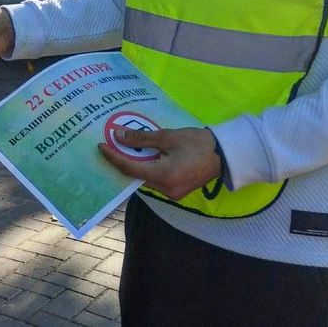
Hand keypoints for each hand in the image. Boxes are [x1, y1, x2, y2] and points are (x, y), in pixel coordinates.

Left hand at [98, 126, 221, 199]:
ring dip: (136, 164)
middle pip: (136, 176)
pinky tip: (143, 155)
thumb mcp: (168, 136)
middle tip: (110, 146)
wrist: (226, 154)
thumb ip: (142, 137)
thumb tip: (118, 136)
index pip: (130, 169)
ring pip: (146, 178)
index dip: (113, 158)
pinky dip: (147, 168)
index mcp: (163, 177)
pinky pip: (156, 180)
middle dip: (123, 160)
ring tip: (124, 148)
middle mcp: (165, 190)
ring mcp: (172, 193)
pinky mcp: (177, 191)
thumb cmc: (199, 143)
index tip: (101, 147)